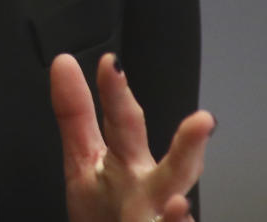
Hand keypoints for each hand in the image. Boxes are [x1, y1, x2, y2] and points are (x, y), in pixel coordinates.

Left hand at [50, 52, 214, 221]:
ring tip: (178, 204)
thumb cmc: (104, 210)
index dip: (116, 94)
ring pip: (172, 220)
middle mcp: (150, 192)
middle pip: (172, 171)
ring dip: (176, 217)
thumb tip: (63, 62)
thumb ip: (74, 114)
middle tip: (202, 122)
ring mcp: (156, 220)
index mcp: (128, 162)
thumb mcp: (83, 159)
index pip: (122, 122)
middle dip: (187, 148)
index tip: (110, 64)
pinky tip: (175, 219)